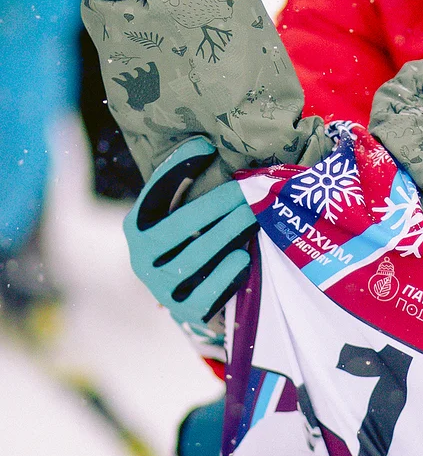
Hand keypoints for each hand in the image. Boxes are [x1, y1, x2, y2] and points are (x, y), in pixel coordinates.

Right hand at [125, 138, 257, 324]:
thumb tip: (209, 144)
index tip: (208, 147)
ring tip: (254, 217)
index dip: (178, 169)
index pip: (155, 193)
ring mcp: (160, 288)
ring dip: (226, 235)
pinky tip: (243, 257)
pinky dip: (224, 276)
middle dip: (214, 206)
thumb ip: (187, 187)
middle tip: (247, 191)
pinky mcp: (184, 312)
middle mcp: (141, 258)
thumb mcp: (184, 216)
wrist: (194, 299)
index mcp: (137, 228)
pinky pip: (205, 295)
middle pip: (177, 228)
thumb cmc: (194, 244)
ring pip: (193, 260)